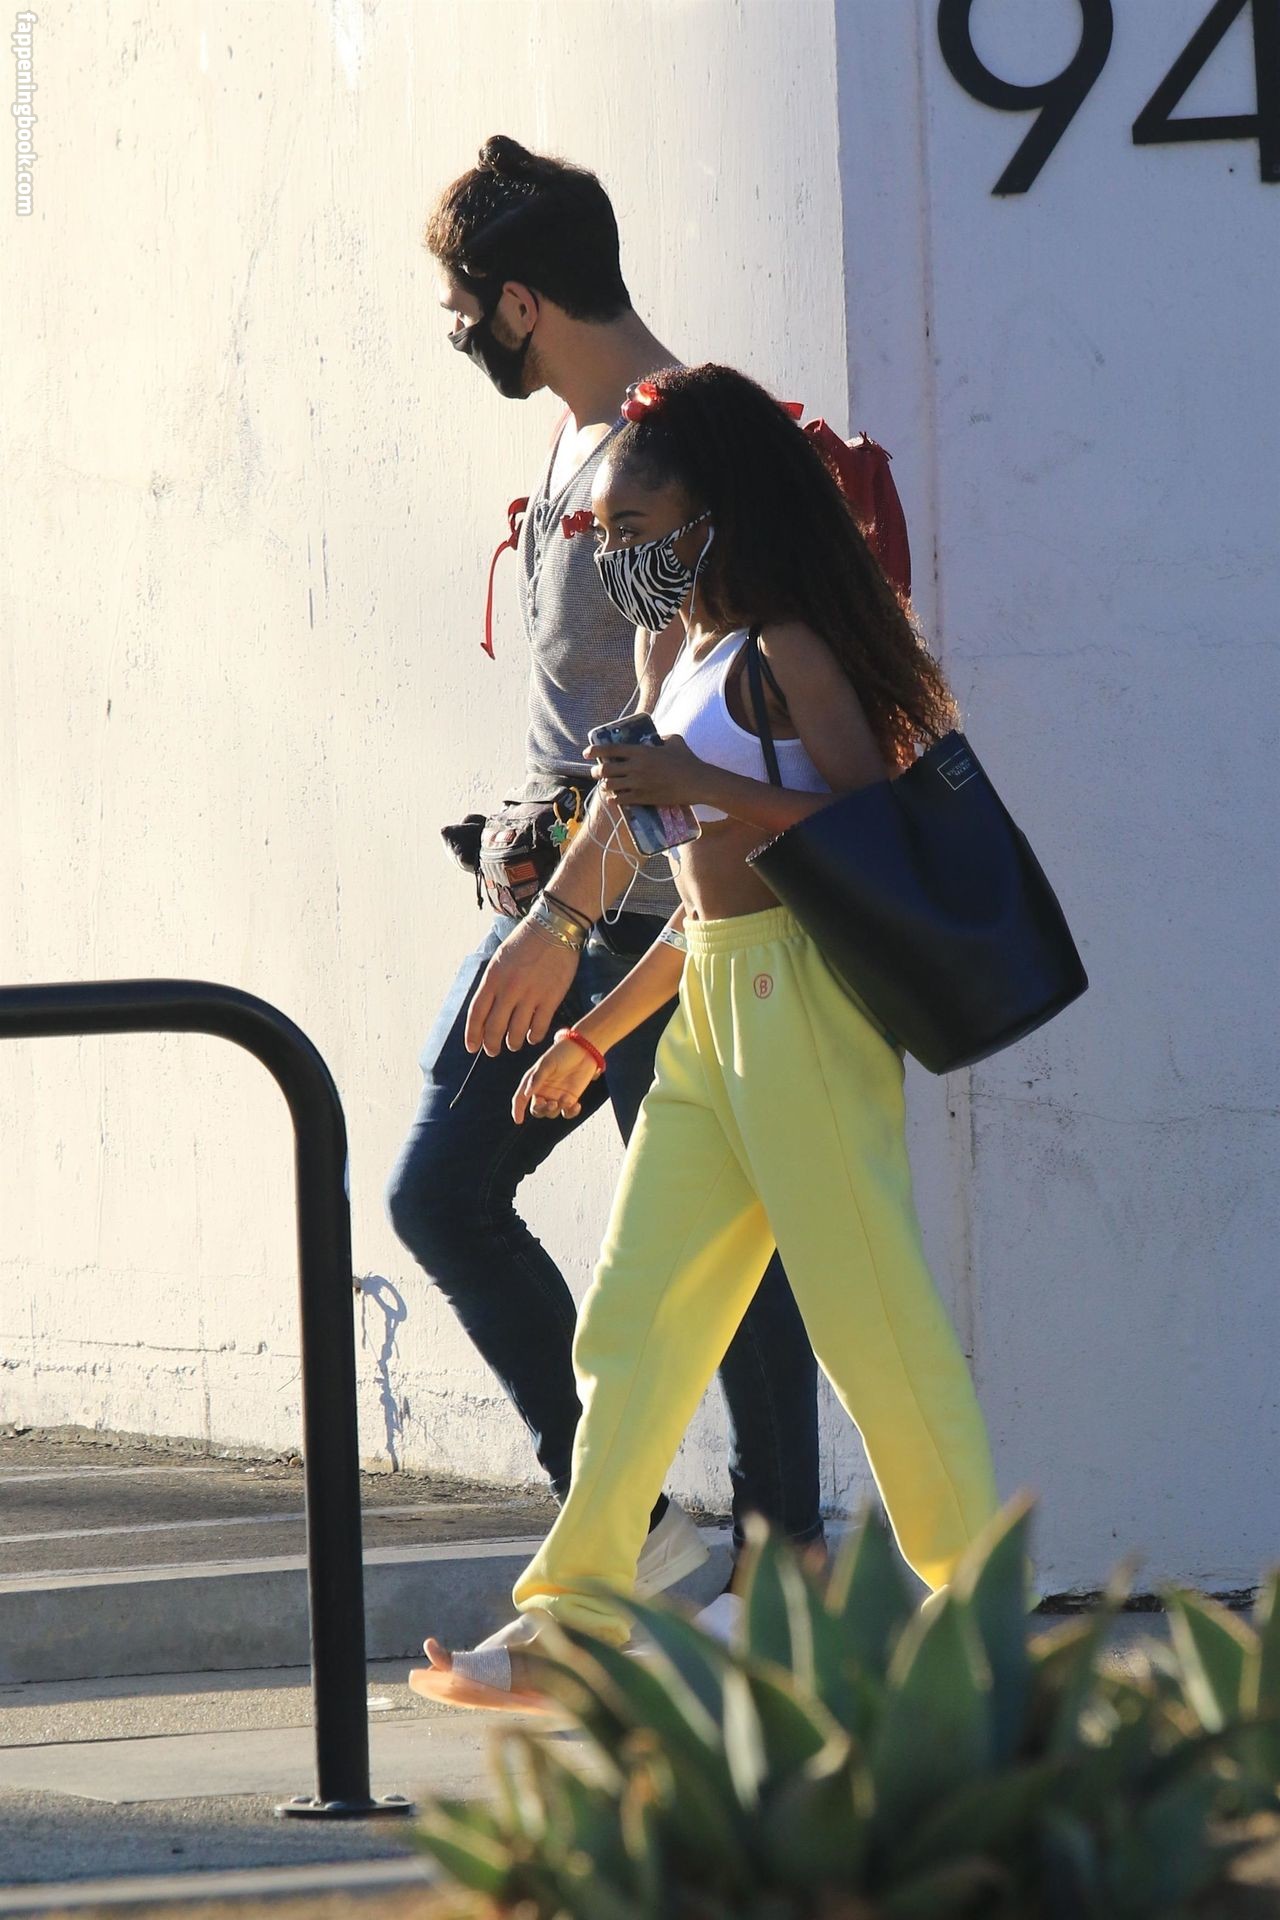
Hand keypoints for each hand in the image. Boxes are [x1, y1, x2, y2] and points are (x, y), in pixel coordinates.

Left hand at [465, 916, 581, 1056]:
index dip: (473, 1034)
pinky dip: (534, 1037)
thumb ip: (493, 983)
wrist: (554, 927)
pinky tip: (532, 1037)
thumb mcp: (499, 958)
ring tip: (513, 1044)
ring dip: (513, 1043)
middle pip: (495, 1028)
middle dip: (492, 1045)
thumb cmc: (525, 942)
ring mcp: (531, 995)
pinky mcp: (551, 998)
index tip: (473, 1047)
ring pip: (516, 1033)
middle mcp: (509, 989)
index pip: (477, 1014)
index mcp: (493, 978)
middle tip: (493, 1051)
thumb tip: (487, 1009)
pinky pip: (539, 1027)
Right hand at [513, 1036, 601, 1124]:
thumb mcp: (547, 1063)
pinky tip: (576, 1105)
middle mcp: (543, 1091)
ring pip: (551, 1113)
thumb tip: (527, 1094)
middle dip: (542, 1110)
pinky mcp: (570, 1099)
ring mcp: (556, 1096)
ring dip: (557, 1109)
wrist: (584, 1049)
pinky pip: (566, 1113)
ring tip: (565, 1098)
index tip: (518, 1120)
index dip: (517, 1110)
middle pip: (537, 1110)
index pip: (521, 1098)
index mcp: (533, 1082)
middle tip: (551, 1104)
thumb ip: (537, 1078)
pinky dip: (570, 1113)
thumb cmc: (563, 1052)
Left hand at [585, 734, 714, 809]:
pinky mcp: (643, 798)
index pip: (610, 750)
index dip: (594, 751)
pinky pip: (621, 800)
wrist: (697, 782)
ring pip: (610, 786)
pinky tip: (614, 799)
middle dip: (597, 772)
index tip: (586, 753)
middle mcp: (635, 767)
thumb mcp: (674, 741)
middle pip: (605, 770)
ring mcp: (638, 784)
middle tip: (597, 772)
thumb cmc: (687, 760)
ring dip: (605, 786)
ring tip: (606, 786)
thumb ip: (660, 738)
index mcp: (640, 751)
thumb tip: (655, 738)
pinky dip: (614, 799)